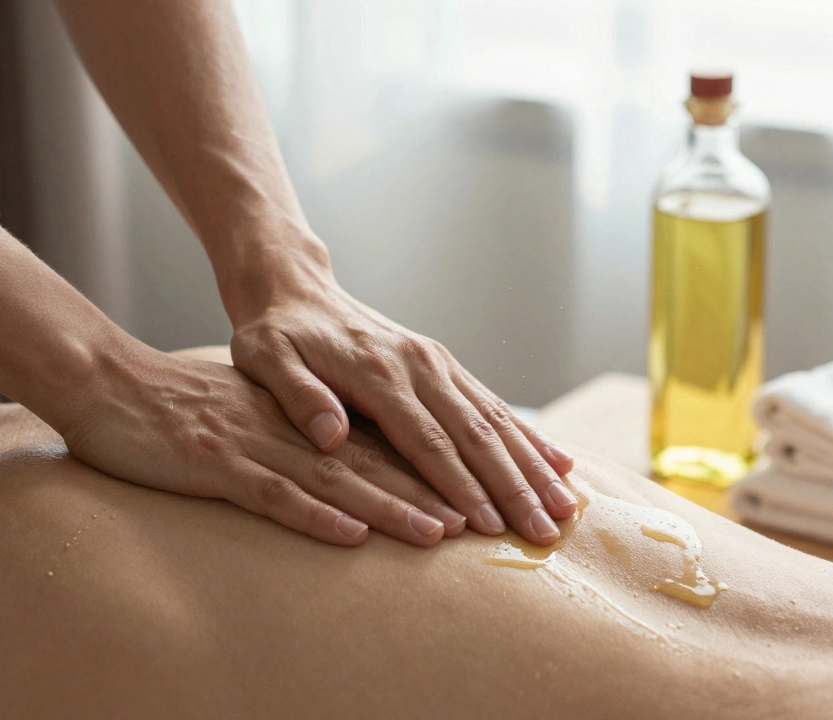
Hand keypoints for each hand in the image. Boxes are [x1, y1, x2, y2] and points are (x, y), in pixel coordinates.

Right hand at [58, 340, 466, 546]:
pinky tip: (351, 535)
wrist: (107, 379)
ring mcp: (255, 441)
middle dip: (439, 490)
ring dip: (393, 506)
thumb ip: (306, 429)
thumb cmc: (182, 404)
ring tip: (443, 531)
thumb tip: (354, 454)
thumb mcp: (257, 411)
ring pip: (338, 476)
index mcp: (309, 412)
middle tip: (491, 519)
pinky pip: (271, 493)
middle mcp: (293, 424)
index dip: (440, 465)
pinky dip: (314, 515)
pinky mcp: (214, 461)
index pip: (388, 440)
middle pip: (380, 459)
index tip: (487, 490)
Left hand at [225, 259, 577, 545]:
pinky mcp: (444, 366)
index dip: (461, 487)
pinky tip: (560, 463)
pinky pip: (494, 405)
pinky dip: (529, 437)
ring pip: (497, 421)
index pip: (428, 441)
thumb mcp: (266, 360)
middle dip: (515, 487)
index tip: (490, 528)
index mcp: (379, 372)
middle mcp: (420, 365)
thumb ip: (298, 397)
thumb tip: (330, 435)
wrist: (295, 289)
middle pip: (477, 435)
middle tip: (545, 532)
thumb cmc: (276, 335)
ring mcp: (438, 363)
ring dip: (533, 467)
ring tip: (566, 509)